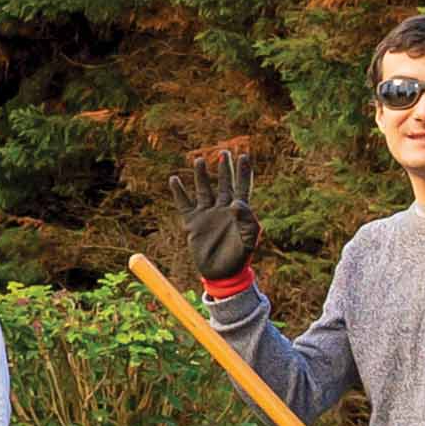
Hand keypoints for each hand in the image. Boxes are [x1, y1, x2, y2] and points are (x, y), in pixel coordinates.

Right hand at [166, 151, 261, 286]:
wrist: (221, 273)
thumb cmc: (240, 257)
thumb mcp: (249, 240)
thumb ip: (247, 221)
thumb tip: (236, 203)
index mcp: (239, 211)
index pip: (242, 186)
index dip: (243, 172)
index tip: (244, 156)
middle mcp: (222, 208)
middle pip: (223, 183)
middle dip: (224, 168)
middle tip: (223, 152)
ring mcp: (207, 214)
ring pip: (203, 190)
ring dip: (201, 176)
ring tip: (199, 160)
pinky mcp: (193, 222)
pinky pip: (184, 204)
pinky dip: (179, 192)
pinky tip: (174, 180)